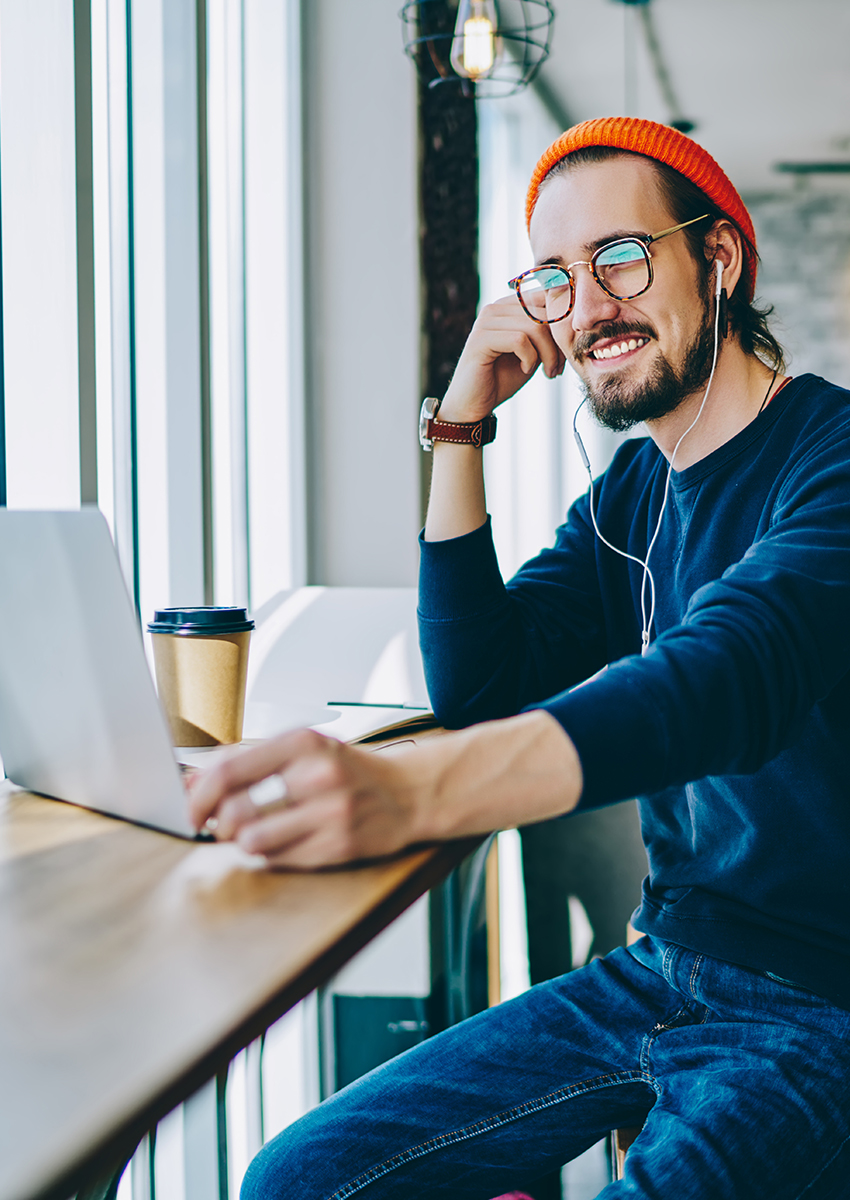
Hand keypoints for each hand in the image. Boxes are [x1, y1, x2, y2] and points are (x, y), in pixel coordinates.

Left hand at [187, 712, 582, 869]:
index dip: (198, 795)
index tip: (187, 809)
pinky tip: (284, 842)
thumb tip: (189, 779)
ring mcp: (331, 813)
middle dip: (218, 824)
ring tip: (254, 834)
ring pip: (252, 841)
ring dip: (242, 842)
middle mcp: (318, 775)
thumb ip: (248, 762)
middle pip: (236, 811)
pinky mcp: (339, 846)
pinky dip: (269, 854)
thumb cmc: (347, 771)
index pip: (230, 769)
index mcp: (303, 742)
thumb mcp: (302, 751)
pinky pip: (278, 859)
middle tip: (221, 825)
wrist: (409, 793)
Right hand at [438, 294, 565, 423]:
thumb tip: (575, 321)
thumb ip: (547, 334)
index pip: (545, 298)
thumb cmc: (502, 379)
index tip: (565, 353)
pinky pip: (519, 340)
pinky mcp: (480, 339)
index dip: (562, 324)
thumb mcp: (533, 352)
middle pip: (543, 312)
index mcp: (507, 307)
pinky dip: (530, 358)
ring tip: (548, 372)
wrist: (474, 405)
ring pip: (534, 326)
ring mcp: (485, 322)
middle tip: (557, 368)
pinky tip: (526, 370)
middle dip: (558, 343)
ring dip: (548, 353)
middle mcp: (494, 308)